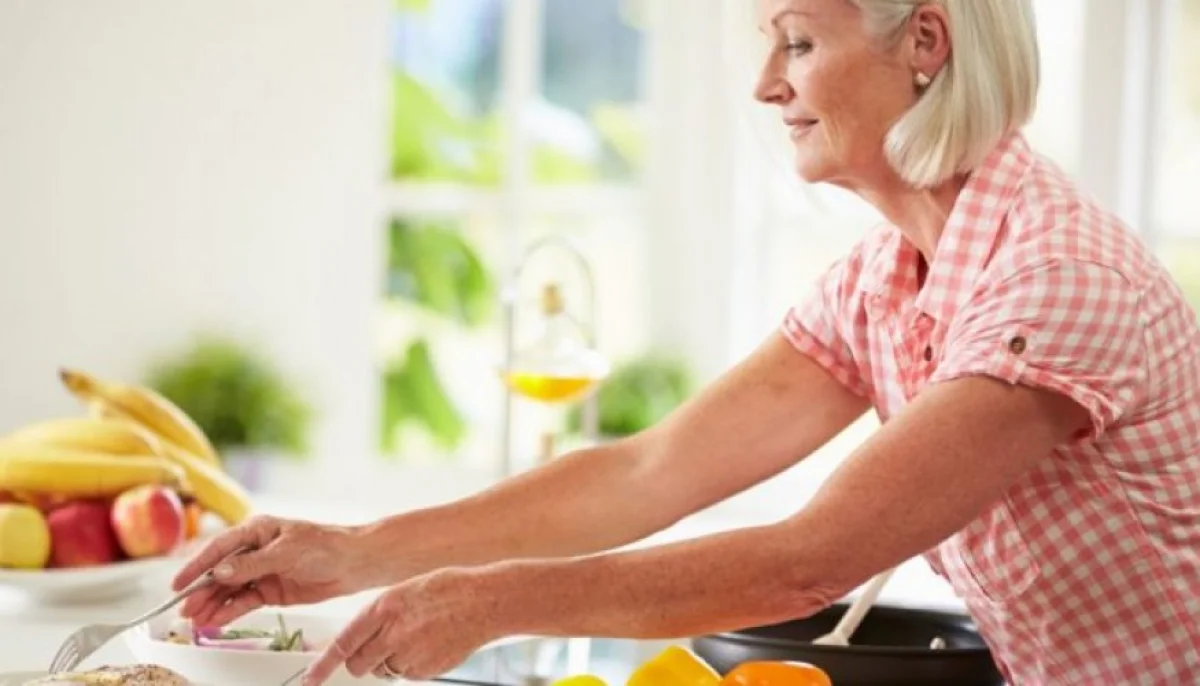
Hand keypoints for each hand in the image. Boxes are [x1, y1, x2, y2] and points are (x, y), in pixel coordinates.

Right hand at [171, 514, 368, 626]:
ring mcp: (261, 571)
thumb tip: (221, 571)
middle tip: (185, 609)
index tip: (179, 583)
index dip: (196, 566)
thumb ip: (252, 564)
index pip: (219, 548)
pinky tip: (216, 621)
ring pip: (229, 590)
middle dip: (201, 591)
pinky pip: (244, 602)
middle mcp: (255, 550)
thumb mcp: (286, 551)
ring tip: (196, 620)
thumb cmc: (326, 545)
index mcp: (256, 530)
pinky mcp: (270, 590)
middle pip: (220, 572)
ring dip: (212, 604)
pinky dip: (230, 612)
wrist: (353, 563)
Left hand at [302, 568, 504, 684]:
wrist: (485, 601)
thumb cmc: (449, 589)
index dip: (323, 664)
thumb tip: (364, 637)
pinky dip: (411, 665)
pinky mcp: (426, 671)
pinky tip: (427, 645)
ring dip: (389, 660)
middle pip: (359, 664)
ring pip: (383, 670)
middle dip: (361, 661)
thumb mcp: (405, 591)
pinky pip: (406, 674)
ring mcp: (410, 655)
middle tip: (377, 647)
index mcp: (384, 608)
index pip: (344, 643)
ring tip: (415, 637)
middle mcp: (393, 634)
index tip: (311, 678)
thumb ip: (381, 615)